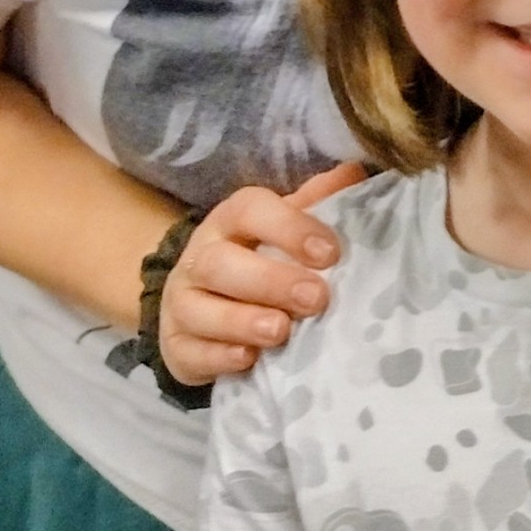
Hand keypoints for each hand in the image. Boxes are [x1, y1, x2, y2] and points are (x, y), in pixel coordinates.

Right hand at [158, 165, 360, 386]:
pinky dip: (218, 356)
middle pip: (220, 263)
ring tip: (281, 330)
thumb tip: (355, 172)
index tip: (331, 252)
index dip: (289, 228)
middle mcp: (199, 258)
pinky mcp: (175, 346)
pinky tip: (247, 359)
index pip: (250, 210)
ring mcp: (181, 303)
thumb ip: (318, 204)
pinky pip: (188, 351)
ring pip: (198, 309)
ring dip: (242, 321)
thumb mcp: (287, 229)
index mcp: (230, 222)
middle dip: (270, 281)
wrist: (203, 305)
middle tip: (316, 297)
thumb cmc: (260, 260)